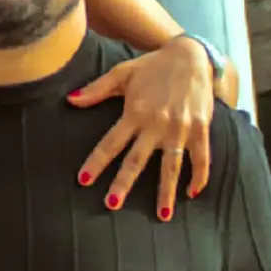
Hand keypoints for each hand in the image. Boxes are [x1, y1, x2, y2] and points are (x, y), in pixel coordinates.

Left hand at [70, 36, 216, 218]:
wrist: (191, 55)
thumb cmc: (152, 66)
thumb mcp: (123, 73)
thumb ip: (97, 89)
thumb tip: (70, 100)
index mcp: (135, 112)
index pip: (110, 143)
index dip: (96, 162)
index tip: (83, 181)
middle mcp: (157, 123)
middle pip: (136, 160)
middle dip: (123, 184)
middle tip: (112, 205)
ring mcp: (180, 128)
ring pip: (171, 166)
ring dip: (166, 192)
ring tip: (163, 216)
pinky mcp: (200, 128)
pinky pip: (200, 157)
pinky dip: (199, 176)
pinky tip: (192, 194)